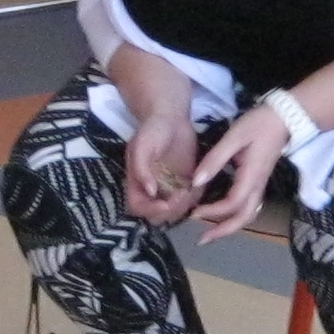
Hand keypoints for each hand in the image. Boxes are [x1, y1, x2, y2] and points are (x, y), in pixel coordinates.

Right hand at [122, 105, 203, 224]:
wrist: (172, 118)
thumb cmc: (152, 130)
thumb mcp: (141, 145)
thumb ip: (142, 169)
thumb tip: (150, 191)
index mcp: (137, 183)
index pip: (138, 207)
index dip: (150, 210)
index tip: (165, 203)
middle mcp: (152, 191)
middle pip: (157, 215)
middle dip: (170, 210)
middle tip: (181, 194)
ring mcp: (169, 189)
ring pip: (176, 211)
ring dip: (184, 205)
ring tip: (190, 186)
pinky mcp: (186, 185)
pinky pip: (191, 201)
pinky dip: (195, 197)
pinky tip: (197, 182)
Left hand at [191, 107, 291, 241]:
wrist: (285, 117)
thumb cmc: (259, 124)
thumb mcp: (234, 137)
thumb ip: (215, 159)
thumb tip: (196, 182)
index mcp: (251, 176)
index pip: (232, 203)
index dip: (213, 212)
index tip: (194, 212)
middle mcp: (258, 185)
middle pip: (245, 218)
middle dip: (224, 231)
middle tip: (202, 240)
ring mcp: (260, 184)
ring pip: (248, 214)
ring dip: (230, 226)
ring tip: (211, 232)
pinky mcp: (260, 180)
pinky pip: (249, 205)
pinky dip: (235, 215)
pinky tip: (222, 214)